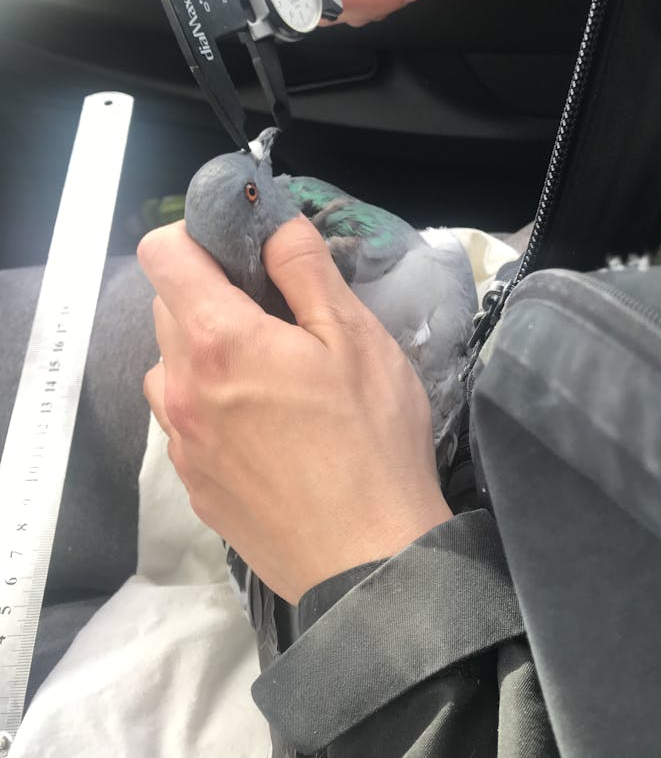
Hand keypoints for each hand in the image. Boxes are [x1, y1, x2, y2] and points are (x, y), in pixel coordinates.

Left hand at [137, 217, 451, 603]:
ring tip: (268, 376)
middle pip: (167, 307)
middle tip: (276, 314)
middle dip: (211, 293)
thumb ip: (305, 268)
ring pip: (171, 366)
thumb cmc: (371, 440)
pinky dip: (210, 403)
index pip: (163, 253)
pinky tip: (265, 429)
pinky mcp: (193, 483)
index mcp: (219, 340)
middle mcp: (182, 387)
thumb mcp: (355, 338)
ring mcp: (181, 442)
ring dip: (205, 352)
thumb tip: (273, 221)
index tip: (242, 250)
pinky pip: (184, 419)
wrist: (368, 563)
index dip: (198, 236)